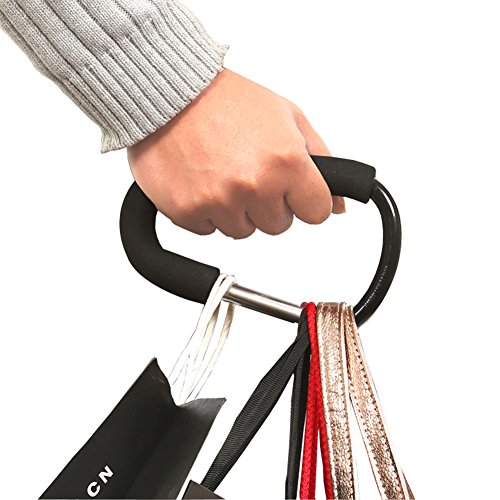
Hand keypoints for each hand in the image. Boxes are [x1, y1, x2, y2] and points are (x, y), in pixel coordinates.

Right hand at [127, 68, 344, 238]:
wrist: (171, 93)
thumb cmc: (227, 101)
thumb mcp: (288, 116)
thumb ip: (322, 160)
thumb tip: (338, 205)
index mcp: (286, 162)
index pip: (317, 212)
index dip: (306, 200)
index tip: (294, 191)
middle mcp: (254, 185)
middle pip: (279, 225)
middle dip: (269, 204)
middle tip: (250, 172)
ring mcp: (219, 201)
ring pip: (243, 231)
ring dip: (237, 209)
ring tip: (223, 172)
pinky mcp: (188, 212)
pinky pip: (209, 229)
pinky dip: (207, 210)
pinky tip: (202, 180)